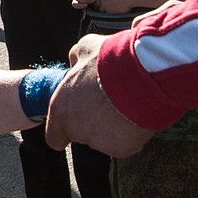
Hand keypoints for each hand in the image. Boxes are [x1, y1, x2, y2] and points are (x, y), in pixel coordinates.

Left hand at [45, 34, 153, 156]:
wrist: (142, 75)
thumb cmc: (111, 61)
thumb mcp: (85, 48)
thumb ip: (75, 60)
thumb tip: (75, 63)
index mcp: (61, 109)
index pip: (54, 136)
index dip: (65, 129)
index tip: (75, 120)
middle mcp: (76, 129)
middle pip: (82, 135)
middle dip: (93, 122)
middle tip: (107, 102)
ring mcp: (99, 142)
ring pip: (104, 139)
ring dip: (111, 126)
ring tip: (123, 105)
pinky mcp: (121, 149)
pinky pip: (124, 143)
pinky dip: (130, 133)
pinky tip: (134, 114)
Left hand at [94, 0, 141, 14]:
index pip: (96, 0)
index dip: (99, 2)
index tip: (104, 3)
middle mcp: (102, 0)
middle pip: (97, 7)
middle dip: (100, 8)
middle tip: (105, 9)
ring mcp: (106, 7)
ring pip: (102, 12)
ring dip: (105, 12)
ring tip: (110, 13)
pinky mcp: (112, 12)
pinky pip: (108, 16)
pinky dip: (110, 16)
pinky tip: (114, 15)